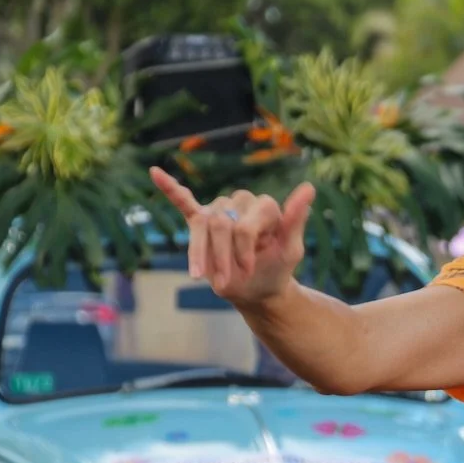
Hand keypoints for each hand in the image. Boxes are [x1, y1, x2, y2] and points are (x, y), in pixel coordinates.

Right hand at [150, 166, 315, 306]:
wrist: (257, 290)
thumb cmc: (276, 269)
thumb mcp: (290, 250)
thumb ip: (296, 219)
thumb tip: (309, 187)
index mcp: (265, 207)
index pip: (245, 225)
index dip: (243, 250)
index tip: (247, 270)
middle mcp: (242, 202)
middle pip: (221, 226)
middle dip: (222, 257)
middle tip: (226, 282)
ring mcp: (220, 210)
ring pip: (203, 226)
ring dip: (200, 254)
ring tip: (201, 277)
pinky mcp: (201, 219)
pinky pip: (183, 201)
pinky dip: (169, 187)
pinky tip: (154, 172)